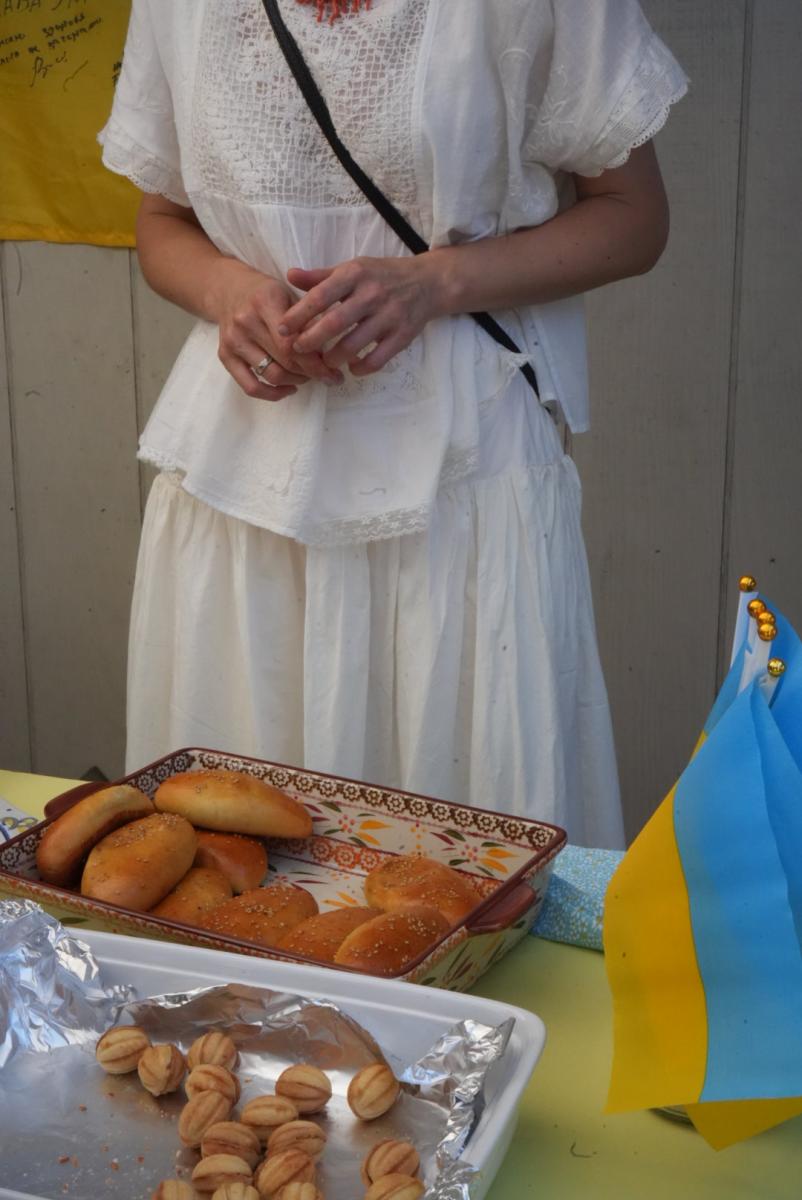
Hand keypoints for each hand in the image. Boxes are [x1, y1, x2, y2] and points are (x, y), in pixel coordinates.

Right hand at [213, 261, 342, 400]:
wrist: (228, 288)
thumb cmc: (266, 293)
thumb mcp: (290, 295)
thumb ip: (308, 320)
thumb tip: (331, 351)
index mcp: (264, 302)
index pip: (293, 343)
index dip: (316, 364)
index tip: (334, 374)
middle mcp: (246, 322)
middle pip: (285, 361)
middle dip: (311, 373)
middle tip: (326, 376)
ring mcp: (233, 340)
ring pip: (272, 375)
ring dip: (296, 381)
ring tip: (307, 376)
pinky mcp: (224, 355)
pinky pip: (250, 386)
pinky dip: (273, 394)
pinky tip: (289, 389)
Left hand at [280, 256, 443, 376]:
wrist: (427, 283)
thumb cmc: (381, 276)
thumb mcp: (352, 268)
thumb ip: (320, 277)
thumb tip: (289, 276)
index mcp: (355, 274)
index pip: (320, 296)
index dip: (299, 315)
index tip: (282, 328)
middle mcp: (372, 294)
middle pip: (334, 323)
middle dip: (311, 341)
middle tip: (298, 351)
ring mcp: (389, 316)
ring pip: (354, 345)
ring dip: (334, 358)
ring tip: (324, 362)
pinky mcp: (403, 335)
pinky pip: (377, 360)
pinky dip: (361, 368)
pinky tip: (352, 368)